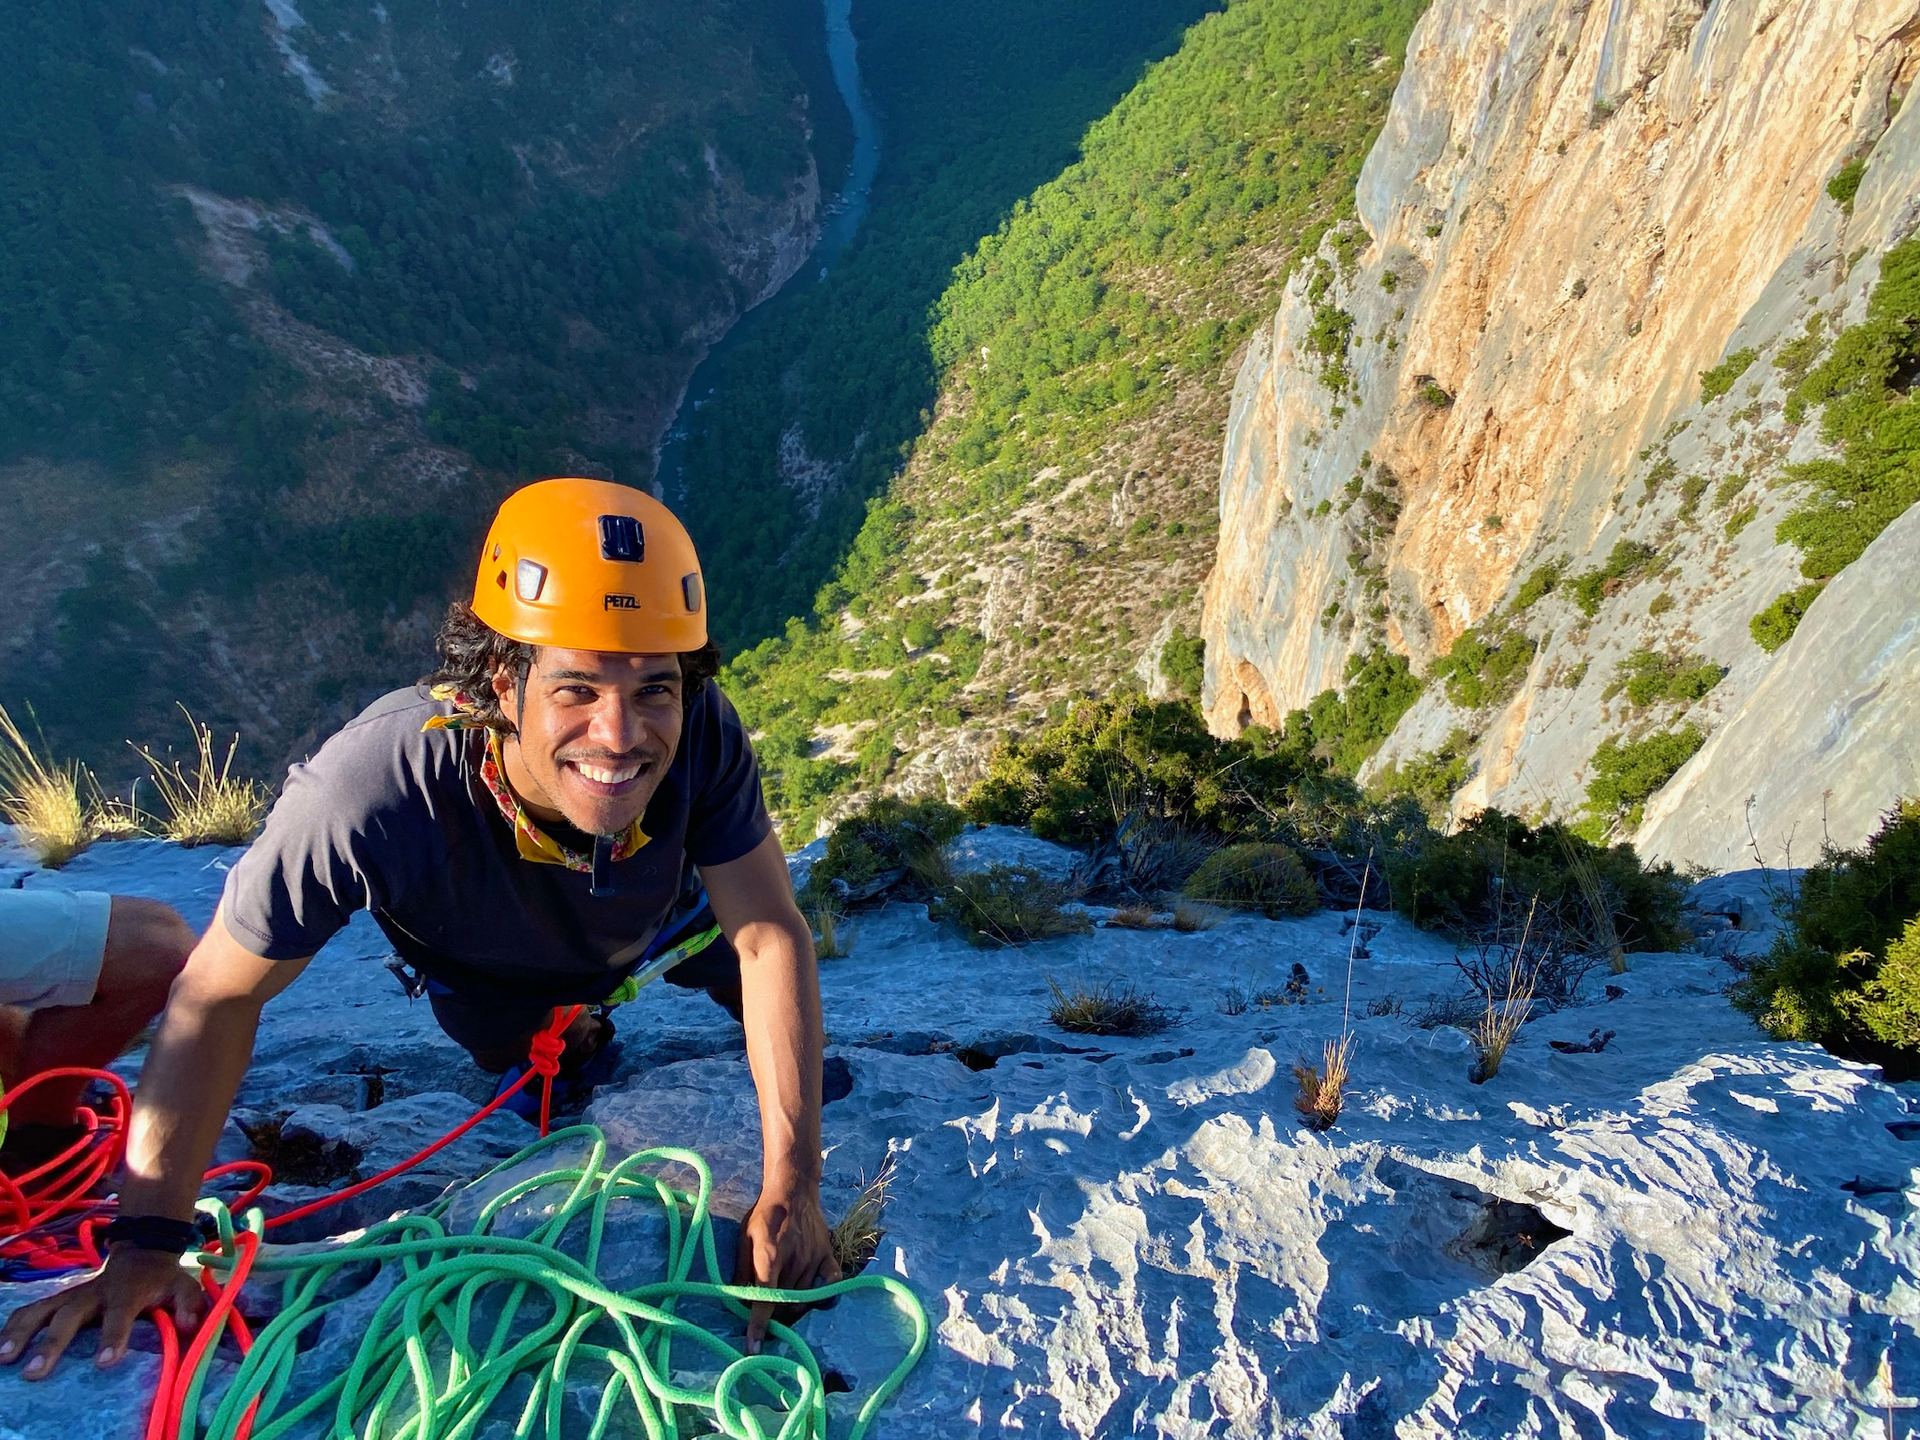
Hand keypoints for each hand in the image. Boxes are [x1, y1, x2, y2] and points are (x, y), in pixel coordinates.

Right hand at [0, 1247, 205, 1379]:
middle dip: (52, 1343)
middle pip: (70, 1315)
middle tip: (35, 1372)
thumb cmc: (161, 1278)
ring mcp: (73, 1293)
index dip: (113, 1337)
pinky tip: (0, 1347)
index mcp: (127, 1291)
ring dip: (21, 1333)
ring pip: (42, 1310)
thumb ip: (188, 1304)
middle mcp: (94, 1291)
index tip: (104, 1364)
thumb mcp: (183, 1286)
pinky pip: (31, 1310)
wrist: (142, 1250)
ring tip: (4, 1358)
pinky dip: (13, 1326)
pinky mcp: (59, 1297)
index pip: (120, 1314)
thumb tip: (188, 1325)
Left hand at [734, 1181, 841, 1353]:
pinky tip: (813, 1294)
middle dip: (775, 1316)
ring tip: (783, 1298)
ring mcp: (814, 1259)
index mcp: (770, 1259)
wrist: (793, 1190)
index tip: (754, 1348)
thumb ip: (742, 1272)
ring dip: (792, 1306)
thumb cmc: (764, 1215)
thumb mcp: (744, 1239)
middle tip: (767, 1314)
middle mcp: (794, 1262)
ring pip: (804, 1299)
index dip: (757, 1327)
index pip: (764, 1302)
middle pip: (785, 1305)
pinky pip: (831, 1283)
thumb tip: (737, 1302)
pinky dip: (823, 1293)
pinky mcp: (827, 1255)